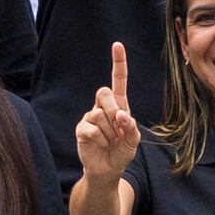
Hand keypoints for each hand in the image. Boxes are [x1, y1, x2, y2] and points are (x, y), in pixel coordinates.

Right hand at [73, 42, 141, 183]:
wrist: (107, 170)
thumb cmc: (121, 152)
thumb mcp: (133, 141)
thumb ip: (131, 127)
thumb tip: (121, 115)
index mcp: (119, 105)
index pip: (118, 80)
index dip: (118, 63)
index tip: (117, 45)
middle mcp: (103, 107)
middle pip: (104, 92)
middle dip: (113, 109)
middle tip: (117, 127)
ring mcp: (90, 116)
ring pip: (99, 114)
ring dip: (108, 132)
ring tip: (109, 141)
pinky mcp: (81, 128)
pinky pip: (91, 129)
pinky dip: (100, 140)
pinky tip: (100, 145)